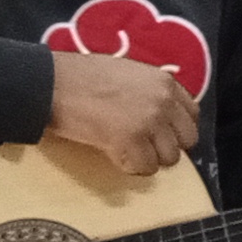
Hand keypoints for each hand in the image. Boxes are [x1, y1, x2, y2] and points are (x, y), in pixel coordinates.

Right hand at [43, 48, 200, 176]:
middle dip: (166, 146)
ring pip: (168, 158)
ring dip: (149, 159)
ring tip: (127, 151)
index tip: (160, 133)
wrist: (50, 84)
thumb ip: (149, 90)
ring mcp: (149, 122)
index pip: (192, 115)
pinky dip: (131, 167)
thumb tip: (160, 114)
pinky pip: (144, 168)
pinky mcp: (131, 141)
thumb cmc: (80, 76)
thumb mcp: (126, 72)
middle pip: (187, 140)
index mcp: (164, 82)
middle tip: (143, 146)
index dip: (176, 128)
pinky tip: (115, 155)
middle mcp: (164, 102)